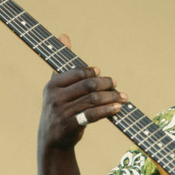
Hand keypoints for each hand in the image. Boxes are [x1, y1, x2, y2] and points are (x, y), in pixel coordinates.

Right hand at [38, 34, 127, 149]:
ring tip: (123, 97)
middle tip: (116, 85)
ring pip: (94, 100)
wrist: (52, 139)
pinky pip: (94, 114)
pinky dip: (108, 110)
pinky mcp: (71, 125)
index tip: (102, 74)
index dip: (92, 73)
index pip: (78, 73)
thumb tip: (64, 35)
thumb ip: (63, 63)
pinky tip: (119, 108)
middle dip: (106, 84)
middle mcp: (55, 98)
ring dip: (112, 97)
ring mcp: (63, 112)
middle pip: (88, 85)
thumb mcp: (56, 86)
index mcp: (52, 85)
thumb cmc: (59, 107)